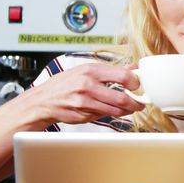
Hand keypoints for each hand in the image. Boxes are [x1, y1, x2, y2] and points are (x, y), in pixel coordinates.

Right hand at [26, 62, 145, 124]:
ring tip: (130, 108)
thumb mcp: (85, 70)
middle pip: (122, 97)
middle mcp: (88, 85)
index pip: (123, 76)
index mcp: (90, 70)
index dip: (135, 83)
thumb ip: (110, 70)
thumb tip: (133, 67)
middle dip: (135, 103)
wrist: (43, 101)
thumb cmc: (64, 84)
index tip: (139, 86)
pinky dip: (112, 114)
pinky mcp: (83, 114)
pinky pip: (104, 115)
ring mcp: (85, 101)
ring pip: (115, 110)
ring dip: (127, 111)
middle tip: (140, 103)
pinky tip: (112, 110)